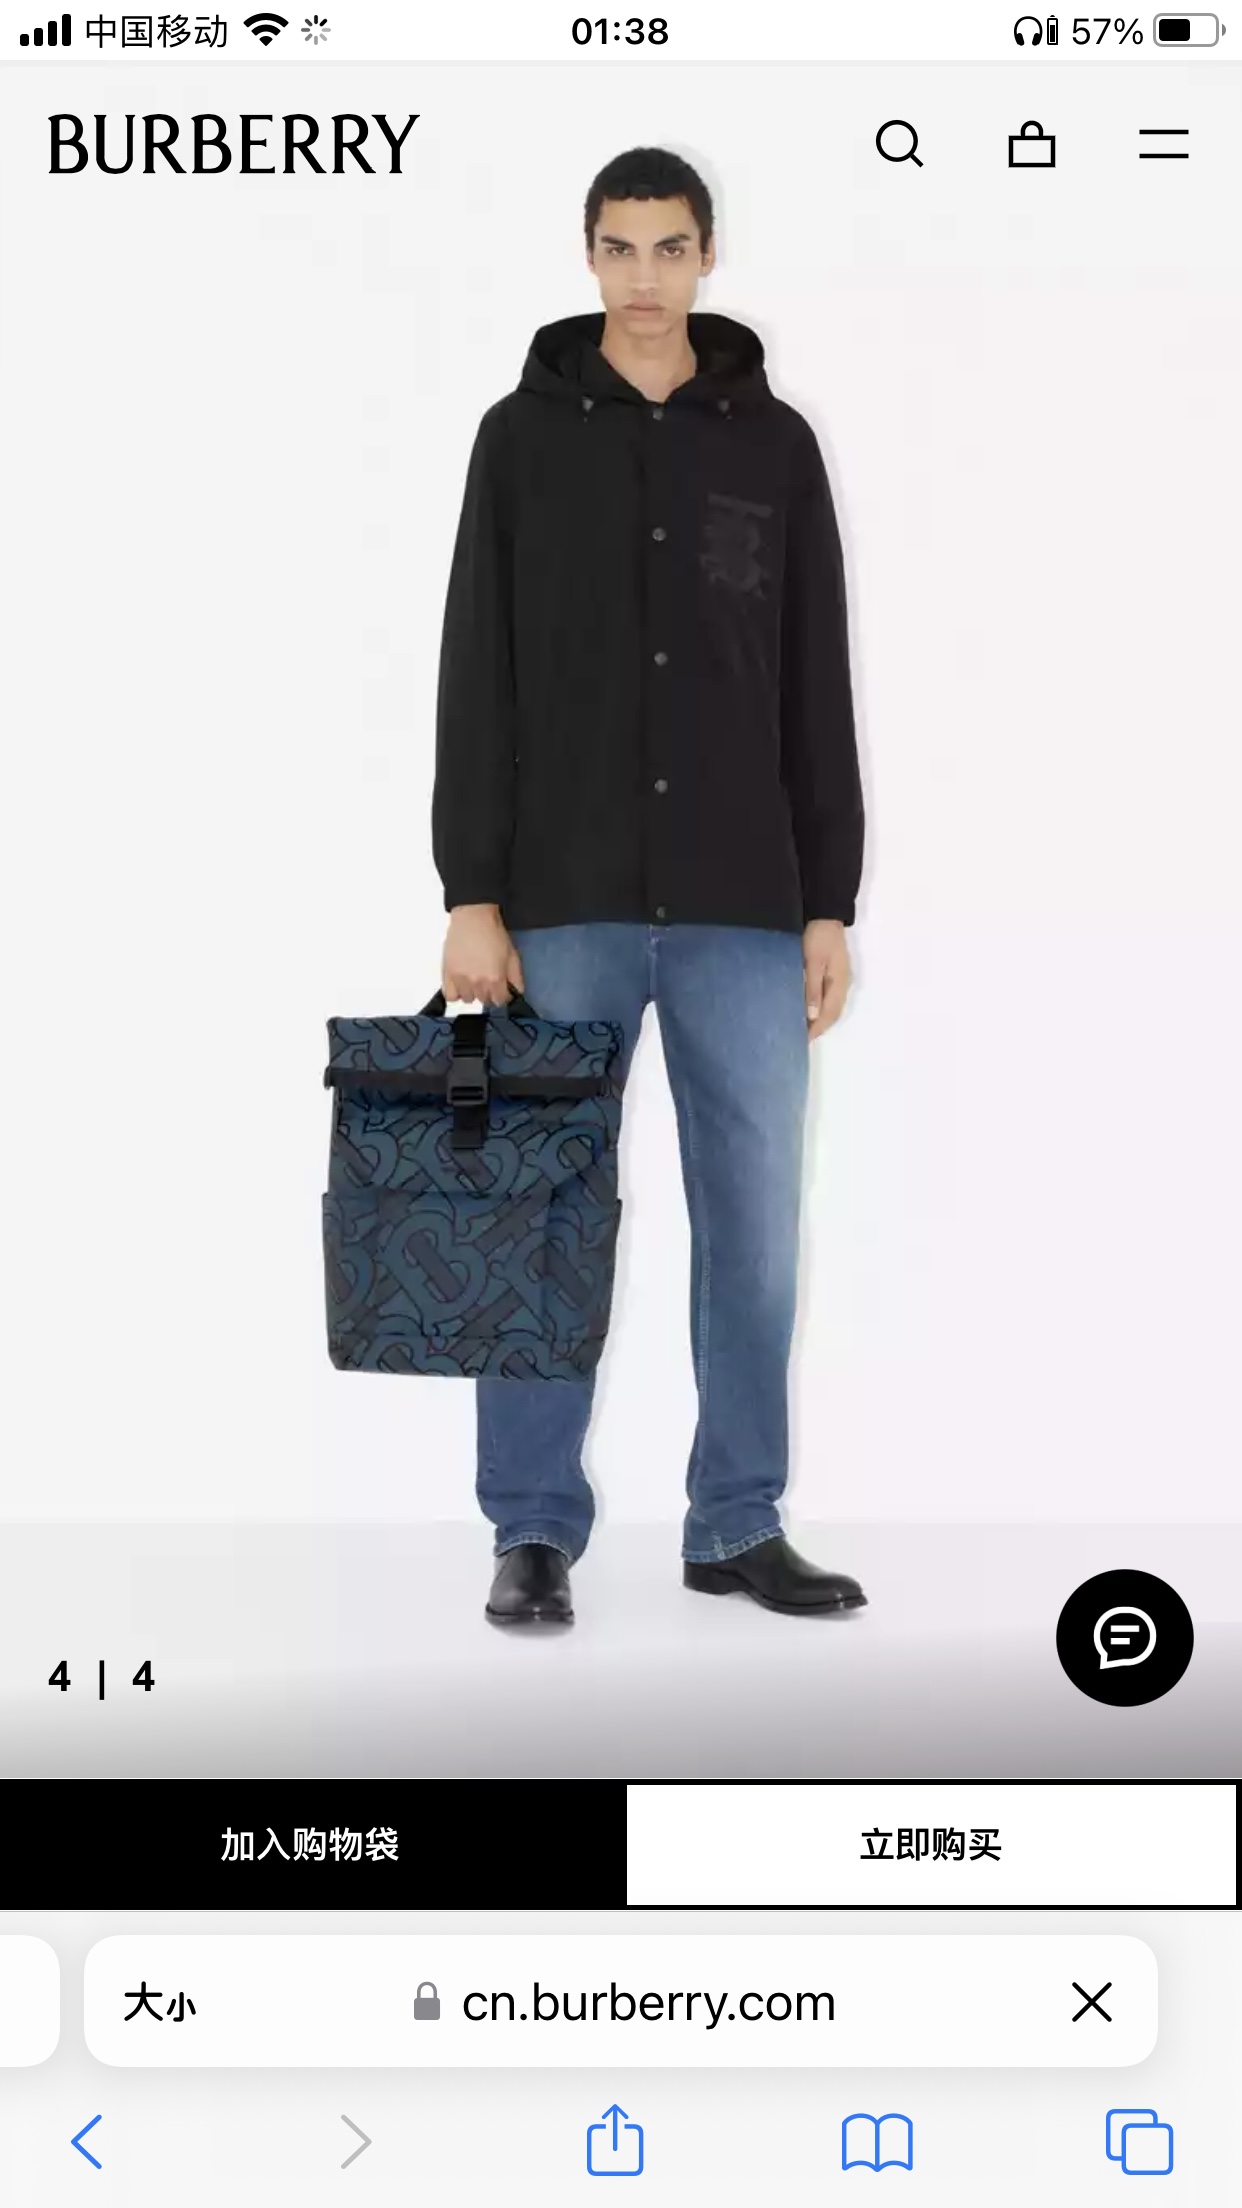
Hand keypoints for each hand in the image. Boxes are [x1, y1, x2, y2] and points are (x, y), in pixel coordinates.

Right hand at [442, 904, 524, 1005]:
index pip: (500, 1001)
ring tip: (474, 980)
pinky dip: (456, 993)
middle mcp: (478, 983)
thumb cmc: (493, 933)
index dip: (503, 996)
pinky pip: (450, 995)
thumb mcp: (512, 955)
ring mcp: (461, 979)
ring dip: (473, 993)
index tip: (502, 990)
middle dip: (489, 993)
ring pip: (468, 999)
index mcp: (495, 978)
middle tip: (488, 980)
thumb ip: (516, 977)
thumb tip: (517, 992)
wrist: (473, 918)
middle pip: (485, 1001)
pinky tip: (461, 984)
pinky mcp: (447, 973)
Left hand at [803, 918, 850, 1039]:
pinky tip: (810, 1010)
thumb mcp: (813, 962)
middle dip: (819, 1028)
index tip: (802, 1040)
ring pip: (832, 1007)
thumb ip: (813, 988)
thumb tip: (813, 1015)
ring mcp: (840, 979)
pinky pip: (830, 998)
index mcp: (839, 983)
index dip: (817, 1029)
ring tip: (803, 1028)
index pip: (829, 1014)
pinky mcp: (835, 974)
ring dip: (821, 1020)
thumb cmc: (818, 937)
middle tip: (800, 1038)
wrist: (826, 915)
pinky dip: (821, 1009)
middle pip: (833, 1014)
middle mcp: (843, 985)